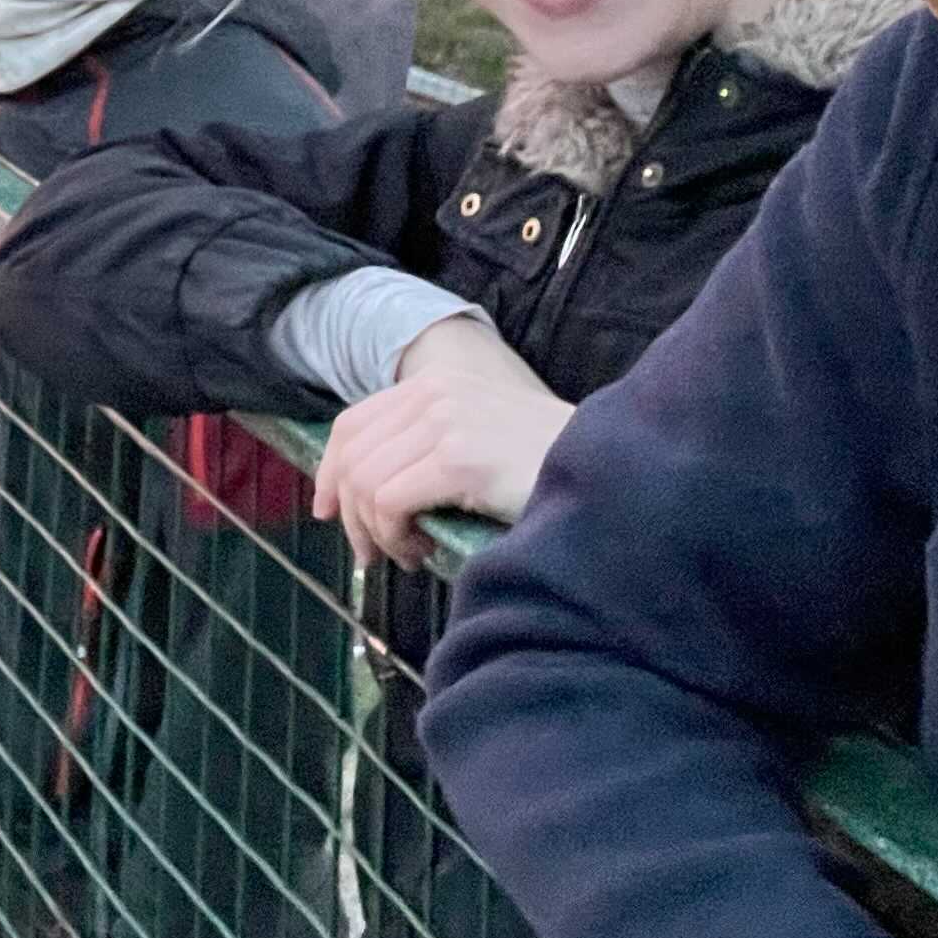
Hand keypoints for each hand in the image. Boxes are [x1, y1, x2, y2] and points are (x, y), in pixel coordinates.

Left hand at [309, 316, 573, 567]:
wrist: (610, 469)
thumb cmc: (548, 465)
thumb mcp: (479, 438)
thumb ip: (430, 446)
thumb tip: (370, 494)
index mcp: (436, 383)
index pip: (353, 423)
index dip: (330, 471)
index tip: (327, 510)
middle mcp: (434, 393)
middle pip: (351, 457)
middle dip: (351, 514)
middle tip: (374, 553)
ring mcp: (446, 422)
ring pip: (365, 485)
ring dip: (378, 532)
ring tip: (411, 554)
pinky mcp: (458, 458)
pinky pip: (389, 502)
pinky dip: (395, 537)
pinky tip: (424, 551)